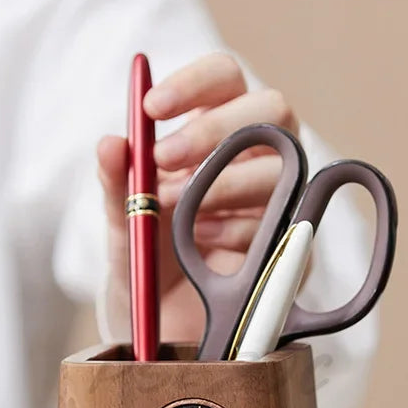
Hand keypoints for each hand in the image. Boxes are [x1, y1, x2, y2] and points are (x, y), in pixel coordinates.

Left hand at [97, 52, 298, 342]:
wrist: (167, 328)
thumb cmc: (148, 260)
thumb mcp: (123, 222)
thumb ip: (118, 184)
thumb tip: (111, 142)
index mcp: (217, 135)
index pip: (226, 80)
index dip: (196, 83)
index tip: (152, 108)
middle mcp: (258, 160)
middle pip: (273, 110)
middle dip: (216, 130)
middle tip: (164, 160)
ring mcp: (282, 202)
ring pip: (283, 167)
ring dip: (222, 186)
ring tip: (176, 211)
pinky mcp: (296, 247)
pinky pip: (283, 224)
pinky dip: (235, 232)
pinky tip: (204, 246)